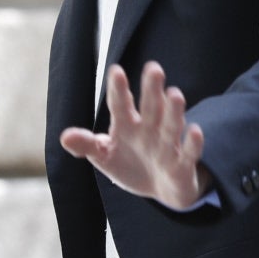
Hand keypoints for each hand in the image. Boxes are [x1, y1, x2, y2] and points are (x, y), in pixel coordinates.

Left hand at [61, 63, 209, 211]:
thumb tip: (63, 137)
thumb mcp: (105, 156)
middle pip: (150, 107)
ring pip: (171, 125)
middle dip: (151, 90)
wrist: (161, 189)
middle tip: (153, 68)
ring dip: (174, 111)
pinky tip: (195, 131)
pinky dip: (193, 144)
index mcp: (127, 125)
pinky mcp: (183, 165)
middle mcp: (150, 130)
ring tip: (174, 93)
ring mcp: (168, 146)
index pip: (120, 104)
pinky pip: (189, 153)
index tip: (116, 71)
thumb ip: (87, 145)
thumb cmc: (131, 165)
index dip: (118, 90)